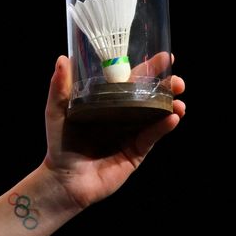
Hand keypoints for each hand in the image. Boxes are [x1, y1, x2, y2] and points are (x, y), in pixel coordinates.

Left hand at [43, 54, 185, 209]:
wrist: (64, 179)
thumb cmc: (60, 143)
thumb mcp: (56, 111)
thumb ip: (59, 86)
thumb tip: (63, 58)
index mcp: (108, 100)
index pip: (131, 79)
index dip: (147, 68)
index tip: (164, 57)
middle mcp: (123, 114)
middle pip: (149, 95)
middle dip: (166, 85)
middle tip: (177, 80)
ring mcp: (132, 132)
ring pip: (156, 115)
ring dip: (170, 106)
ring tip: (179, 100)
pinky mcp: (137, 151)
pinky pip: (152, 136)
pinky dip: (163, 127)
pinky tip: (172, 118)